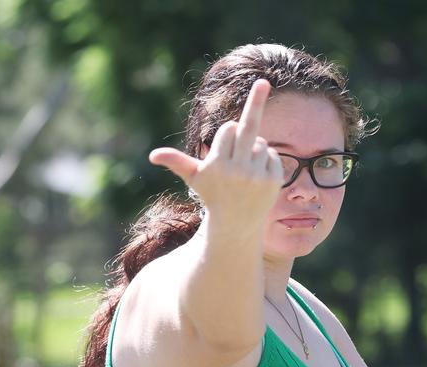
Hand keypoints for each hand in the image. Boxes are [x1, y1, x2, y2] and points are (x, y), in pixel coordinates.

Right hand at [149, 79, 283, 222]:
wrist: (236, 224)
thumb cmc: (212, 195)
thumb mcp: (194, 178)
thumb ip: (177, 162)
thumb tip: (153, 155)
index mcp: (216, 164)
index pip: (228, 129)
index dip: (228, 135)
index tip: (225, 149)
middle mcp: (237, 169)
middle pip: (248, 127)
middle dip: (255, 102)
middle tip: (264, 81)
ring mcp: (256, 175)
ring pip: (261, 142)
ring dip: (255, 150)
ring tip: (246, 171)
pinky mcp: (273, 180)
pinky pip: (273, 154)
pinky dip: (267, 159)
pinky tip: (258, 176)